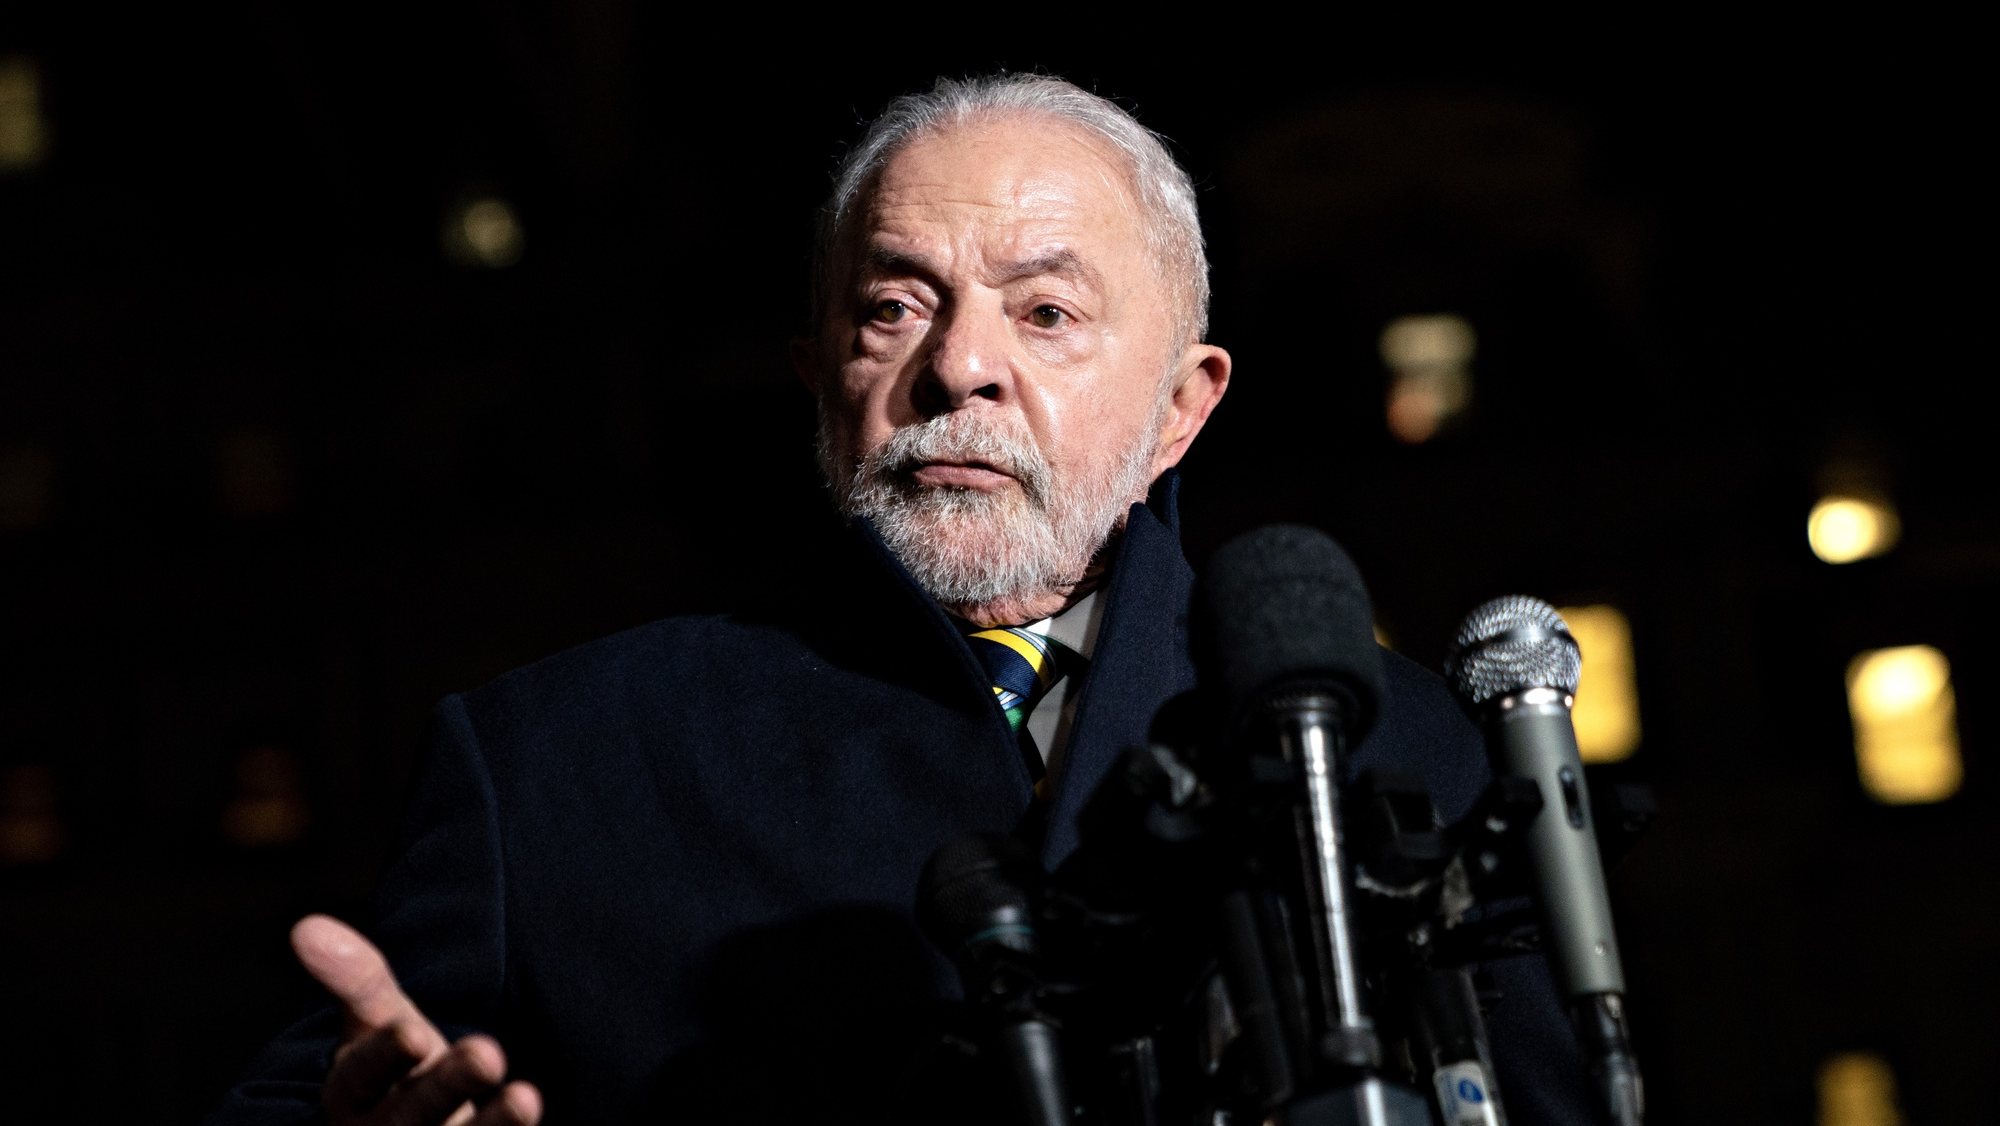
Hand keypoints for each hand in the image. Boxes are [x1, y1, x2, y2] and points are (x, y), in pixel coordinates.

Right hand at [291, 914, 542, 1124]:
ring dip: (491, 1123)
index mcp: (352, 1094)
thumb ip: (357, 979)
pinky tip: (532, 1113)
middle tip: (489, 1053)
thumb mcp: (380, 1022)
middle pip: (414, 1112)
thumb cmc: (403, 1068)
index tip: (413, 1032)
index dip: (388, 1055)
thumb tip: (306, 926)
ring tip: (527, 1097)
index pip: (364, 1074)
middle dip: (449, 1084)